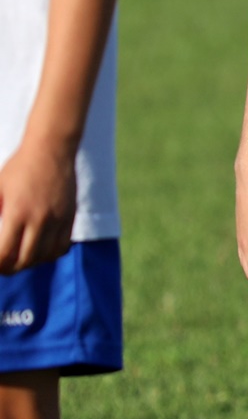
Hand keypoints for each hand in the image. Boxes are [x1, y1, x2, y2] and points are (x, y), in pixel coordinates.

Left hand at [0, 137, 77, 275]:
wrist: (52, 150)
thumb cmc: (18, 168)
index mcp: (17, 212)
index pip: (5, 253)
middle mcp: (40, 219)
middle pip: (25, 260)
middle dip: (10, 268)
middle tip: (2, 266)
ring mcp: (58, 219)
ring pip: (45, 257)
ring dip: (30, 263)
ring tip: (20, 260)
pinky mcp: (70, 217)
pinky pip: (62, 247)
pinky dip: (49, 255)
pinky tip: (40, 251)